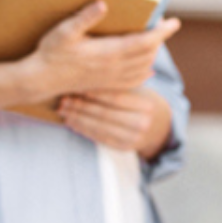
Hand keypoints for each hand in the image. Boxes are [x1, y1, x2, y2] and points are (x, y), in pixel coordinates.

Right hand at [29, 3, 179, 95]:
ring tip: (155, 40)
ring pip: (142, 67)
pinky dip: (144, 72)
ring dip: (152, 54)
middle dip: (159, 39)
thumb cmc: (51, 53)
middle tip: (163, 25)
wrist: (40, 81)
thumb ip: (84, 17)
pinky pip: (132, 80)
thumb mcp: (64, 31)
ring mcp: (110, 78)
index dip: (162, 32)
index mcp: (108, 52)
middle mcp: (113, 67)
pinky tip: (146, 68)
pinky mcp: (105, 85)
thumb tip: (103, 4)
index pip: (144, 42)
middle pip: (147, 53)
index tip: (174, 23)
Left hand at [58, 87, 172, 158]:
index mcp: (146, 104)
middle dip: (81, 106)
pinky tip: (72, 122)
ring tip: (63, 111)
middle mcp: (142, 122)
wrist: (158, 125)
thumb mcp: (138, 89)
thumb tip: (87, 75)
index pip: (116, 98)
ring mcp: (134, 137)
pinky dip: (84, 130)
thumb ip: (118, 84)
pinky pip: (100, 138)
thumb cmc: (141, 101)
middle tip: (64, 99)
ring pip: (100, 127)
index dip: (95, 92)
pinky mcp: (124, 147)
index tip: (77, 86)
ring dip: (78, 119)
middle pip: (105, 114)